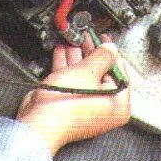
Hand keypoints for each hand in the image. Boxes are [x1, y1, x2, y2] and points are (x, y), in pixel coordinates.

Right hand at [16, 34, 129, 154]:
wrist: (40, 121)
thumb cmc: (65, 107)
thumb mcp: (88, 72)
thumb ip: (102, 57)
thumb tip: (110, 49)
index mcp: (118, 104)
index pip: (120, 72)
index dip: (111, 52)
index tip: (105, 40)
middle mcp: (104, 107)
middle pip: (101, 73)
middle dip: (91, 53)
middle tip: (87, 38)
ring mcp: (85, 105)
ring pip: (84, 75)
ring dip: (77, 57)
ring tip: (74, 41)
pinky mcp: (69, 103)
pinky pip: (71, 80)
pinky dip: (67, 66)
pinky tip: (62, 53)